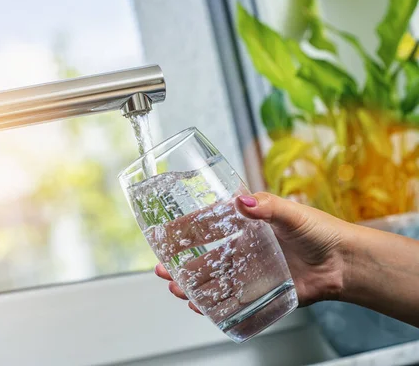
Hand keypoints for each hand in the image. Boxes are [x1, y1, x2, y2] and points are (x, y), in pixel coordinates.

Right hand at [155, 192, 348, 313]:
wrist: (346, 263)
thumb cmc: (321, 232)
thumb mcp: (292, 213)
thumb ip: (267, 207)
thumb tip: (243, 201)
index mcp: (247, 226)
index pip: (209, 227)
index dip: (185, 231)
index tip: (166, 234)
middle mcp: (245, 250)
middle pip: (204, 258)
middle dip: (180, 264)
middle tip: (162, 268)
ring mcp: (251, 273)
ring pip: (214, 281)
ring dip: (192, 285)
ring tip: (176, 289)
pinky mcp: (262, 293)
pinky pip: (233, 301)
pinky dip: (214, 305)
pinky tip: (199, 306)